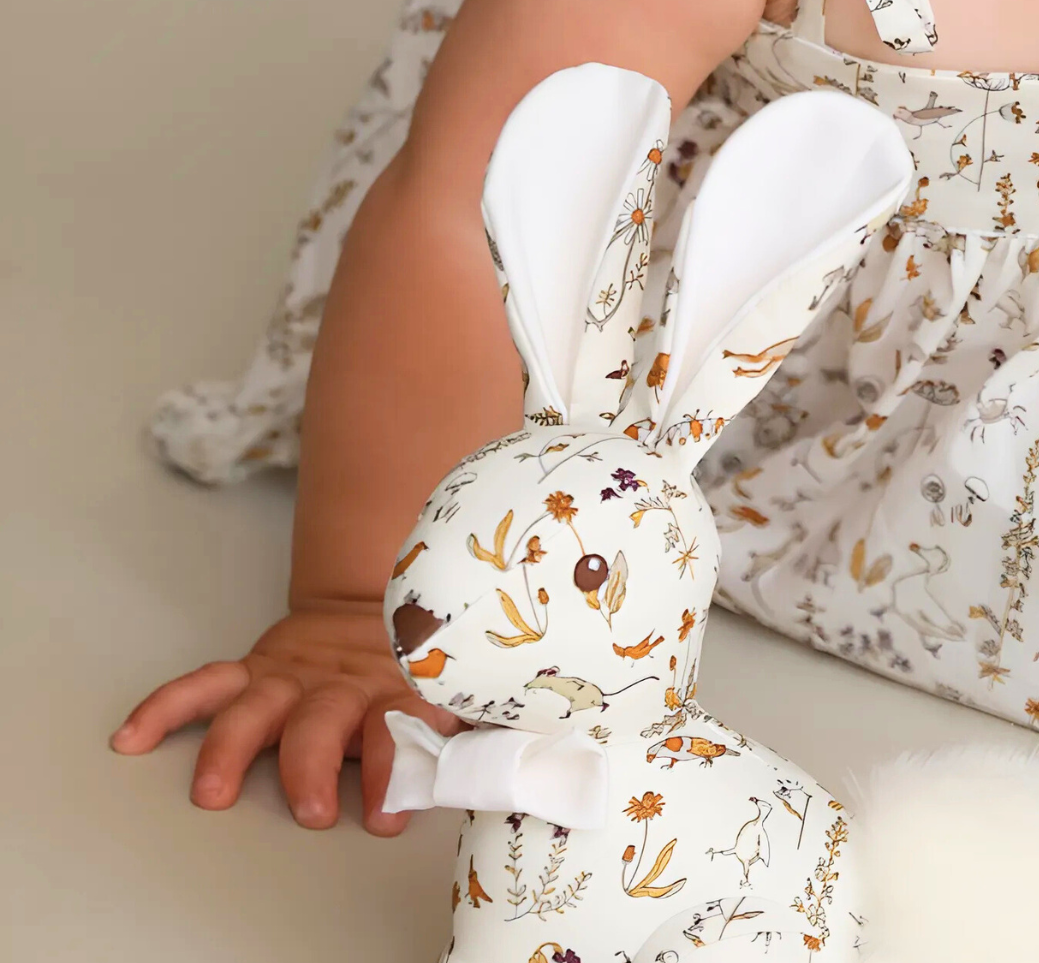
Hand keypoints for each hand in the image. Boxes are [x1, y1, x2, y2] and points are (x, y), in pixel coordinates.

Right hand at [110, 601, 463, 833]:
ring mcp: (294, 677)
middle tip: (310, 809)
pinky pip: (206, 685)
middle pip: (322, 723)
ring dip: (233, 749)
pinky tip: (132, 737)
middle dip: (313, 767)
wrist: (385, 599)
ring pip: (257, 708)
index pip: (398, 729)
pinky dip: (168, 707)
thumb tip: (530, 750)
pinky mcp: (257, 669)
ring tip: (213, 792)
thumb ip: (472, 718)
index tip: (388, 814)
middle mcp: (341, 687)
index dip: (395, 769)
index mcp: (397, 692)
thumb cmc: (419, 666)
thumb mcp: (452, 687)